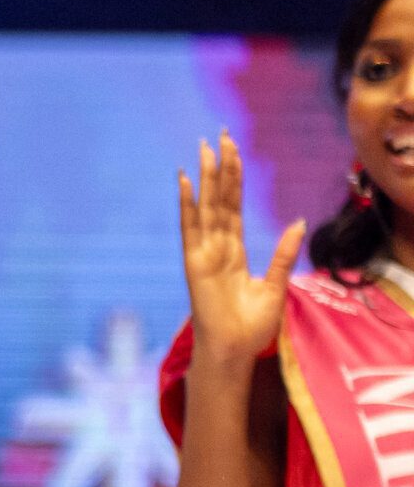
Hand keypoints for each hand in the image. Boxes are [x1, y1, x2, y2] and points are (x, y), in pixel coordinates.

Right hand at [179, 132, 303, 366]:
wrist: (234, 350)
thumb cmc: (252, 327)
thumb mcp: (276, 285)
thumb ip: (284, 253)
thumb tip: (299, 222)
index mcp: (234, 252)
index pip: (233, 207)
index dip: (234, 179)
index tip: (233, 151)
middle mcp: (216, 247)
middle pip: (219, 199)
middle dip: (220, 168)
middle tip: (219, 136)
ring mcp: (204, 253)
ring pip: (207, 206)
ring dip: (207, 177)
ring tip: (206, 149)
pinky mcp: (194, 262)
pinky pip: (191, 227)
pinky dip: (187, 203)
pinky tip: (186, 181)